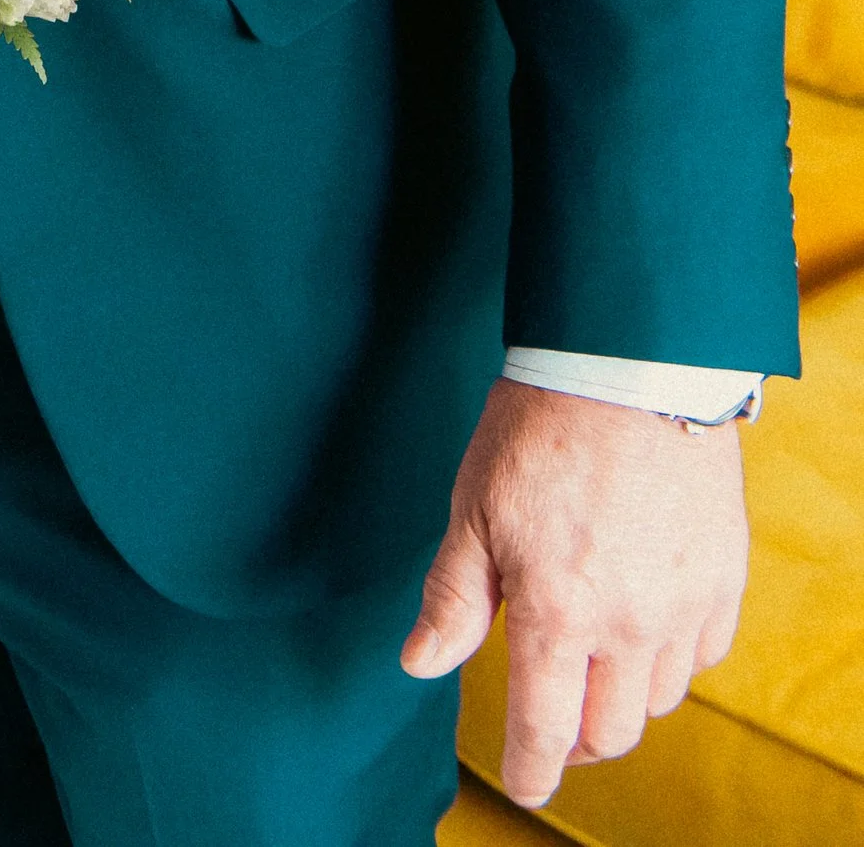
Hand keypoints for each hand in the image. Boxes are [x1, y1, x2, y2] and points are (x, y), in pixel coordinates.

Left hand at [401, 379, 748, 806]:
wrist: (627, 363)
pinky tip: (643, 627)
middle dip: (576, 740)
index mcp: (557, 612)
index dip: (530, 770)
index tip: (523, 781)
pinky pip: (702, 654)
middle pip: (610, 732)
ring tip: (592, 662)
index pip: (545, 730)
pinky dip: (671, 659)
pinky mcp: (724, 577)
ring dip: (622, 698)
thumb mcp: (474, 508)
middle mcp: (628, 624)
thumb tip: (420, 664)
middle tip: (552, 719)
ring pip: (658, 700)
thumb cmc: (538, 429)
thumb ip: (453, 596)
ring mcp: (683, 604)